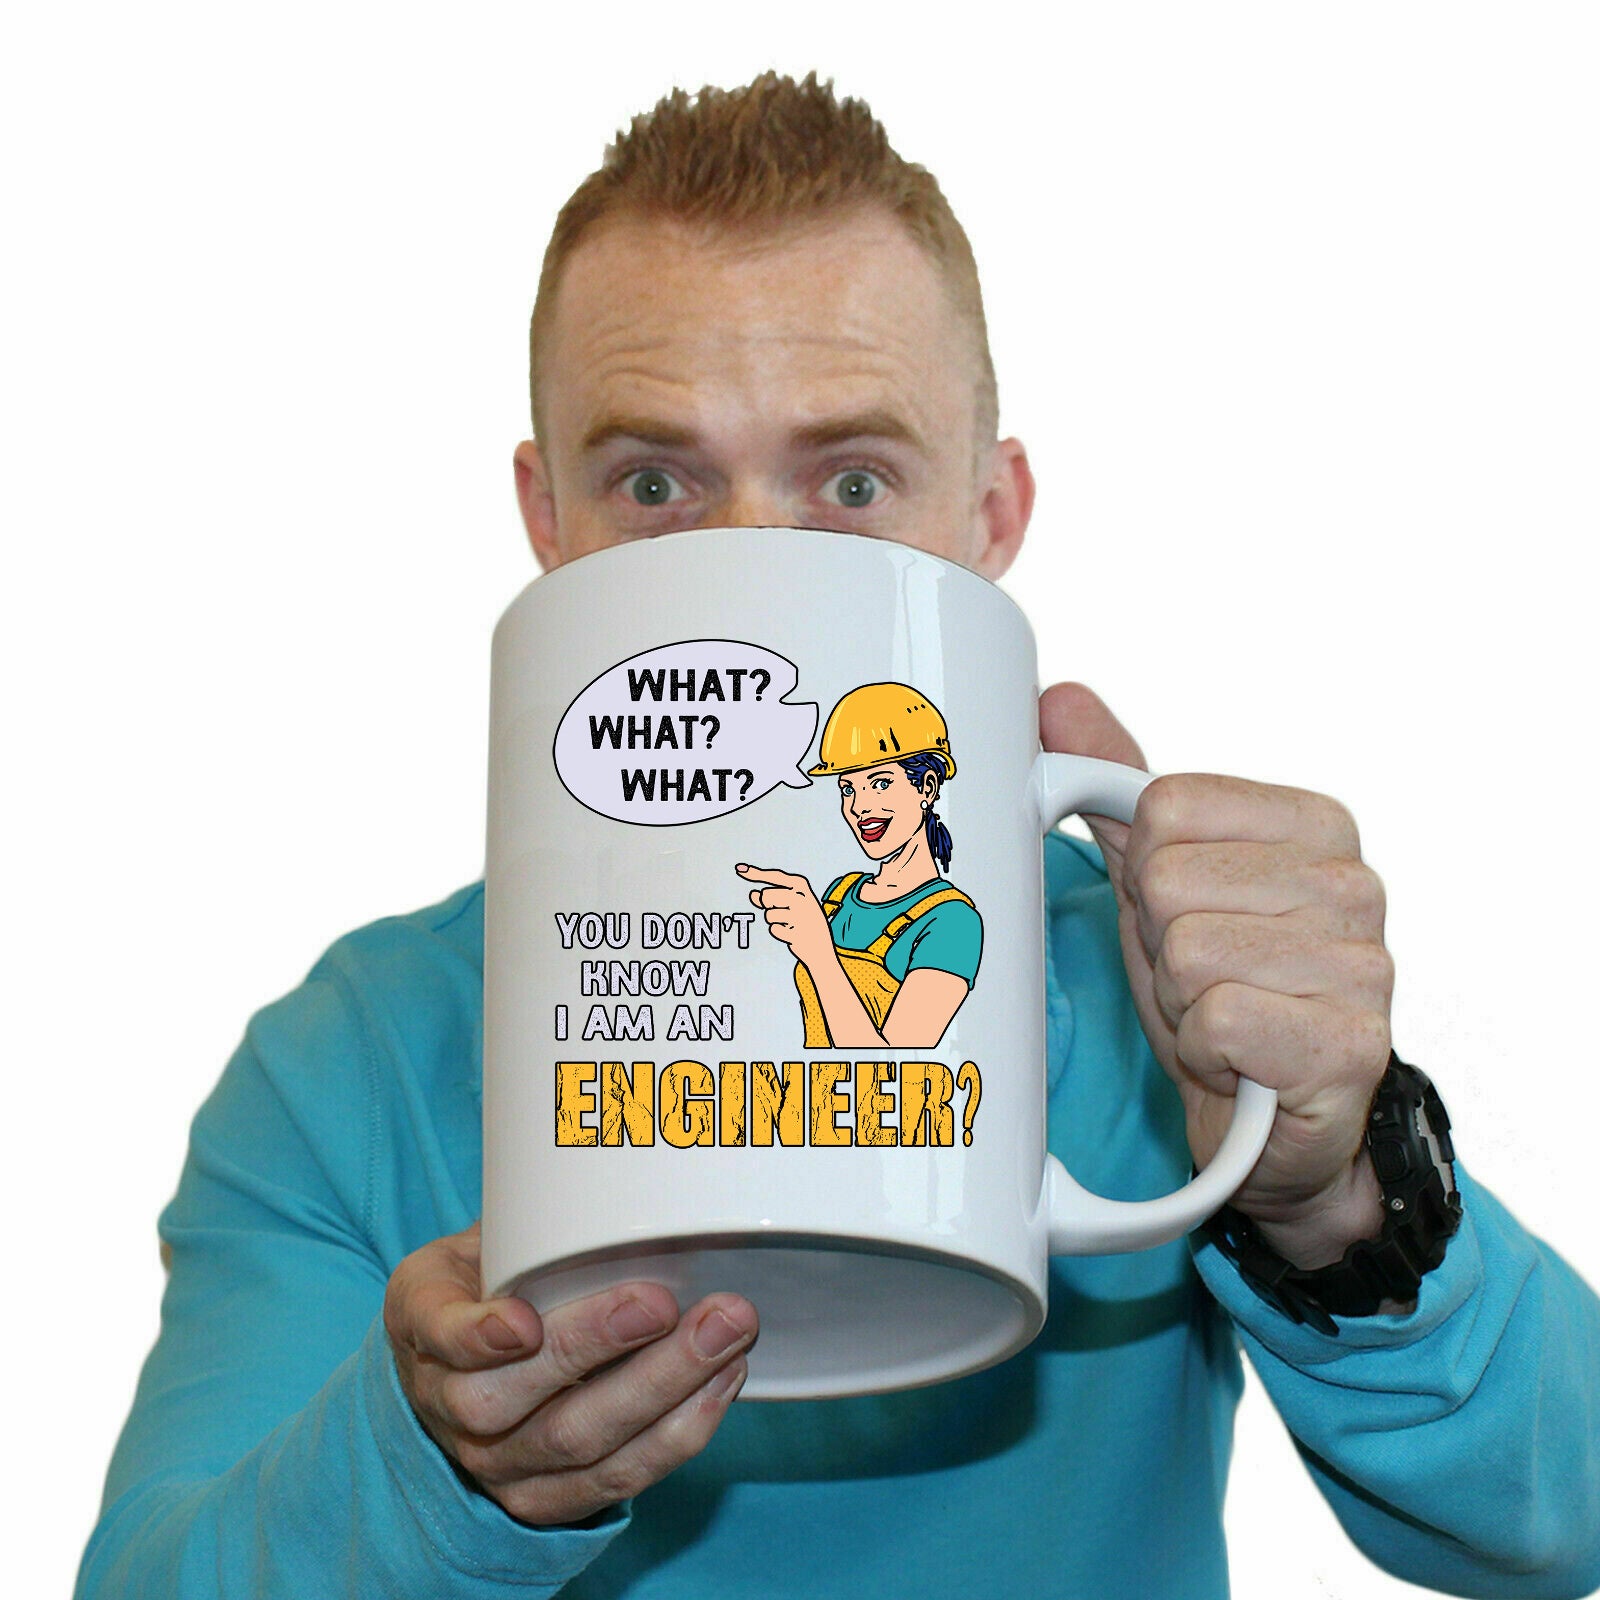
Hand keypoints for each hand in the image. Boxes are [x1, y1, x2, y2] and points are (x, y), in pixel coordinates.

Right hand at [384, 1222, 756, 1524]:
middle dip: (596, 1349)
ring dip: (661, 1389)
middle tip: (665, 1301)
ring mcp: (495, 1464)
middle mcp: (446, 1406)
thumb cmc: (493, 1276)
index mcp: (421, 1323)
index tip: (524, 1321)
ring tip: (725, 1333)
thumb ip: (531, 1211)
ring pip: (576, 1444)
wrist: (466, 1364)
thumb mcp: (484, 1232)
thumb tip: (618, 1152)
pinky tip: (722, 1379)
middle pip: (510, 1401)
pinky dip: (678, 1432)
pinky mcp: (546, 1501)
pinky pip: (615, 1482)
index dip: (476, 1337)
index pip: (439, 1337)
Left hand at [737, 864, 833, 966]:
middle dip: (768, 905)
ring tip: (789, 923)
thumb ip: (772, 897)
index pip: (775, 876)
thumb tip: (753, 894)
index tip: (739, 868)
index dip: (755, 873)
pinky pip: (773, 930)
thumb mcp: (792, 904)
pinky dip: (779, 932)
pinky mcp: (796, 932)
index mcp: (801, 886)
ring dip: (774, 921)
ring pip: (768, 915)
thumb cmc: (804, 921)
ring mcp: (800, 915)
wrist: (821, 946)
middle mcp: (801, 897)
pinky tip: (791, 934)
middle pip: (766, 896)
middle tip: (782, 910)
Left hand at [1040, 683, 1393, 1268]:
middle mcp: (1356, 882)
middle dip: (1160, 943)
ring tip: (1221, 1020)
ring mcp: (1365, 965)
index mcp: (1315, 822)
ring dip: (1181, 1002)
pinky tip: (1241, 1061)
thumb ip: (1112, 785)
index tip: (1180, 917)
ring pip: (1186, 950)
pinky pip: (1217, 1017)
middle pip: (1167, 879)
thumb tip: (1057, 699)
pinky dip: (1205, 1050)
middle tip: (1201, 980)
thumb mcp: (1155, 878)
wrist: (1267, 1125)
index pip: (1162, 806)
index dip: (1145, 874)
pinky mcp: (1350, 1044)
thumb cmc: (1217, 987)